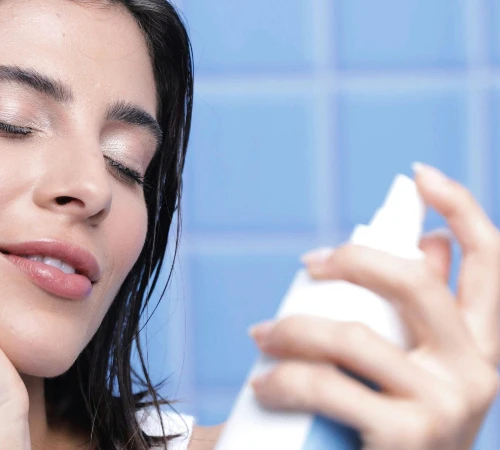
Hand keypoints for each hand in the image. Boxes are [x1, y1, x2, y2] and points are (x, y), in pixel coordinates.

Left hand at [248, 163, 499, 449]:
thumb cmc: (391, 435)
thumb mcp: (420, 372)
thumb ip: (424, 315)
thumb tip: (427, 243)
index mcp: (483, 350)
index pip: (490, 264)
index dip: (463, 209)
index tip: (422, 175)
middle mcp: (478, 374)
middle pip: (415, 283)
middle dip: (354, 260)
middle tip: (310, 264)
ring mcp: (445, 404)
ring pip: (352, 335)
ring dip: (292, 330)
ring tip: (262, 337)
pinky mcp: (406, 434)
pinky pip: (325, 383)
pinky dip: (283, 379)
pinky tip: (264, 386)